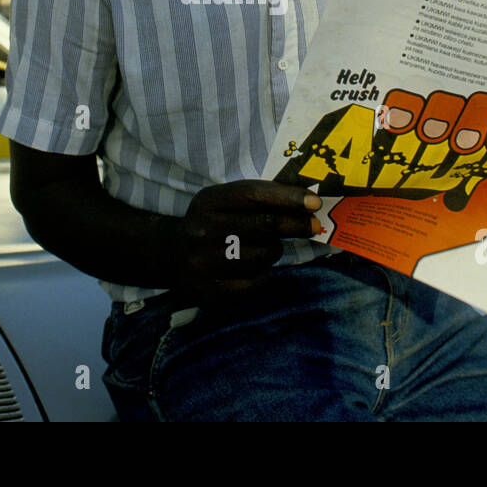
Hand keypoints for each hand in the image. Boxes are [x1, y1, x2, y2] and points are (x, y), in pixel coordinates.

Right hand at [172, 181, 320, 291]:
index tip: (315, 202)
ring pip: (264, 255)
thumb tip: (307, 202)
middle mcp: (203, 230)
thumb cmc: (212, 223)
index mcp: (208, 202)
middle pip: (264, 225)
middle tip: (313, 225)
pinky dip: (262, 273)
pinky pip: (256, 281)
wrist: (172, 257)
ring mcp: (204, 262)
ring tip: (267, 247)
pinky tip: (252, 266)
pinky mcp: (211, 290)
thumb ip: (259, 198)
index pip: (254, 195)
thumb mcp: (224, 202)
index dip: (287, 198)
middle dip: (295, 224)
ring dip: (275, 250)